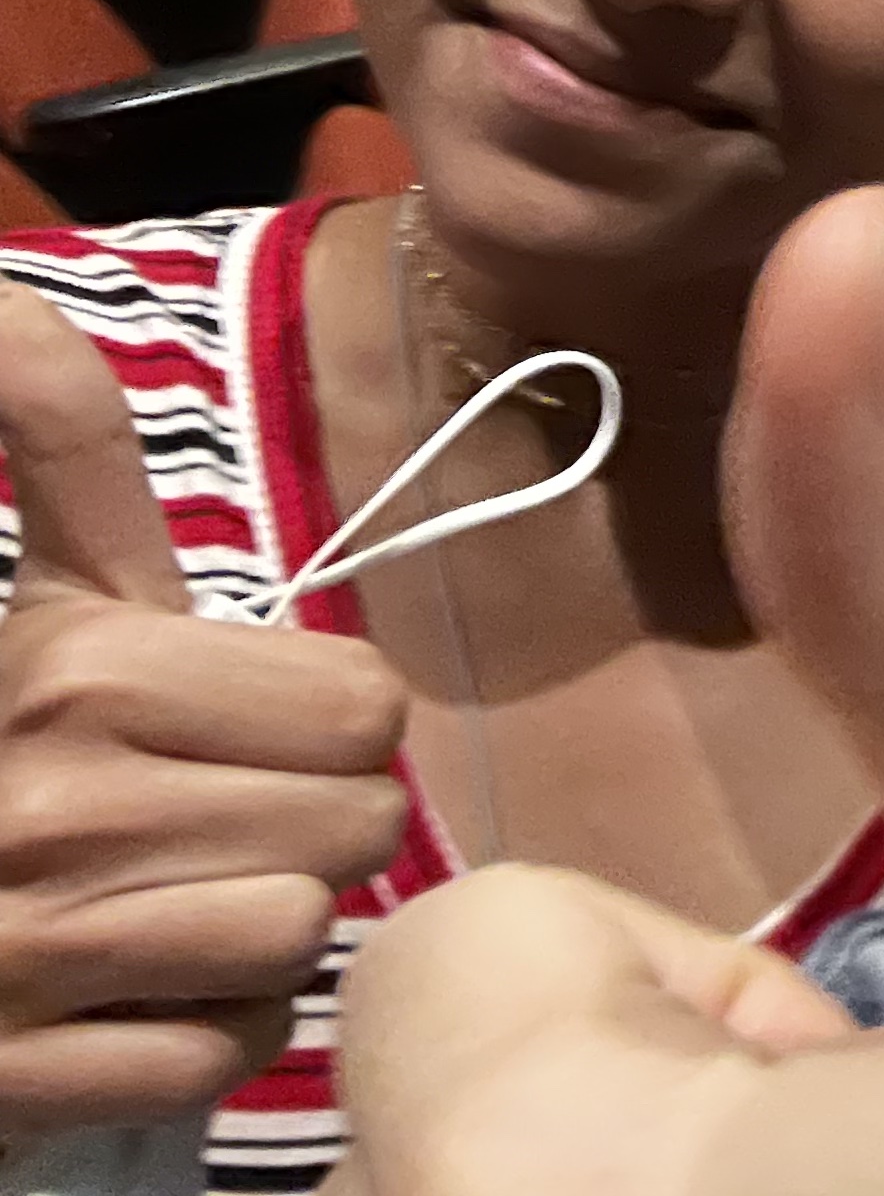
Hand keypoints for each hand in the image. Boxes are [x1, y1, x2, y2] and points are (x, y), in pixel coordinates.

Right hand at [0, 281, 409, 1131]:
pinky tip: (129, 1001)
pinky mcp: (20, 1080)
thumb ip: (63, 452)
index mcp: (77, 665)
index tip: (244, 738)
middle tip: (208, 830)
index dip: (324, 731)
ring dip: (252, 939)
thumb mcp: (41, 598)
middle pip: (351, 826)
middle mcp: (53, 801)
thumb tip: (15, 292)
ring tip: (164, 910)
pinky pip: (226, 1055)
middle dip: (300, 833)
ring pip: (297, 942)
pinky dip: (198, 1038)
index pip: (361, 708)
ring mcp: (27, 951)